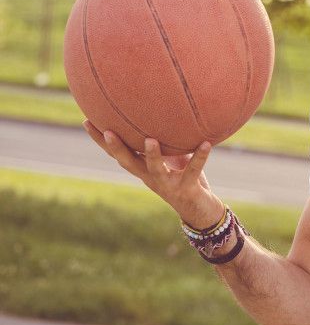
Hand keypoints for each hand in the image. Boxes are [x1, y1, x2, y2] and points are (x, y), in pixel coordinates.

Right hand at [82, 120, 223, 226]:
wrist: (201, 212)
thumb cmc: (185, 180)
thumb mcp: (174, 158)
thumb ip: (168, 141)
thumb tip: (165, 112)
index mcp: (144, 170)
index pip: (117, 154)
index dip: (101, 141)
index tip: (87, 121)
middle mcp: (151, 178)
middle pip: (128, 163)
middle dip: (116, 148)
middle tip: (107, 130)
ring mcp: (169, 184)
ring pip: (156, 170)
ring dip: (152, 156)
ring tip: (150, 140)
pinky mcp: (188, 189)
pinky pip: (194, 170)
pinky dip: (200, 157)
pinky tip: (206, 143)